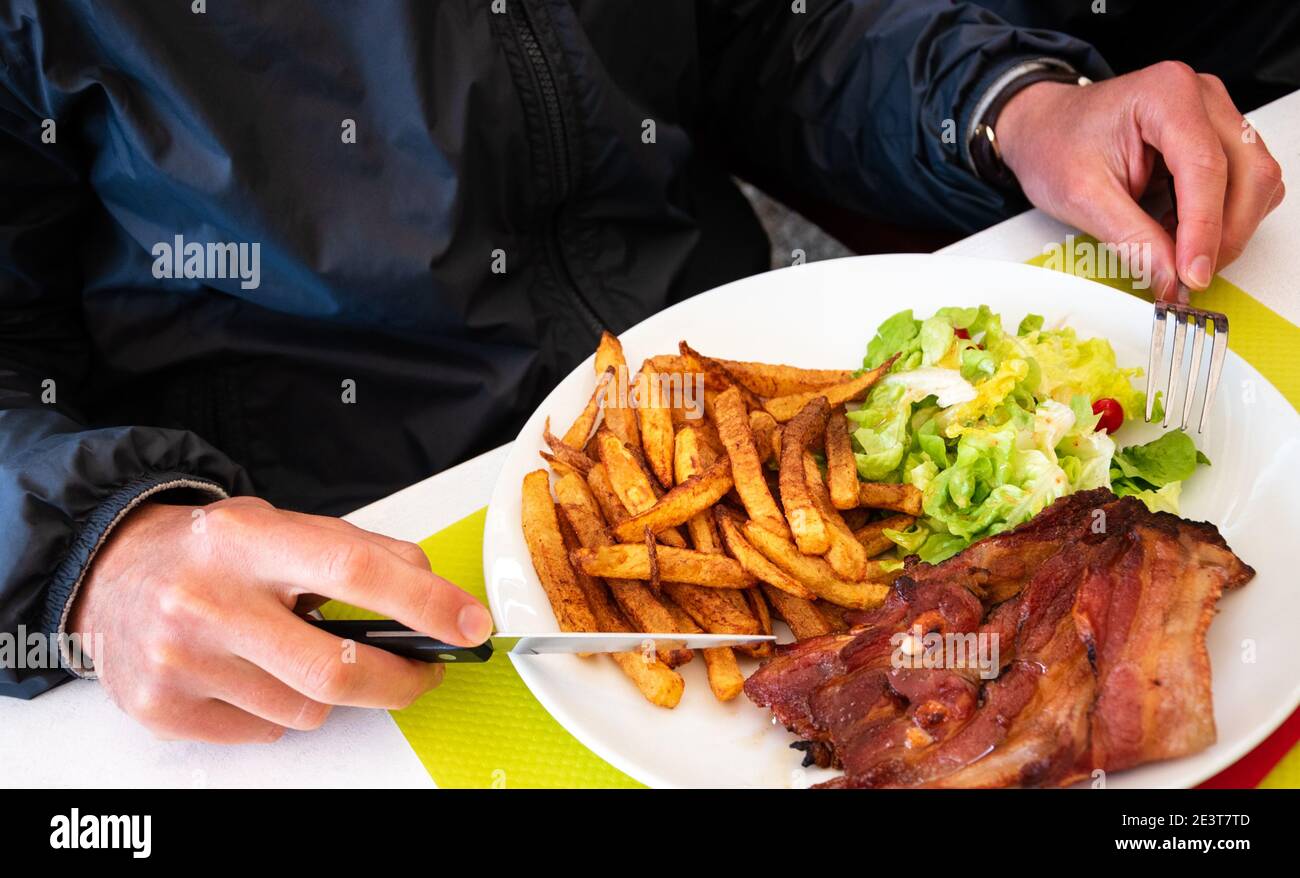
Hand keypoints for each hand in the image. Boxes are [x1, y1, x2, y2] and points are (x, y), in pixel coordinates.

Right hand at [67, 496, 493, 742]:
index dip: (426, 602)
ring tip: (297, 652)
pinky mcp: (164, 709)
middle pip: (336, 667)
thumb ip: (357, 552)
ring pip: (307, 709)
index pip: (355, 571)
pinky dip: (279, 710)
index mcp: (248, 539)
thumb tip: (436, 596)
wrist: (113, 572)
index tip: (471, 624)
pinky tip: (255, 673)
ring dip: (327, 690)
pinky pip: (266, 732)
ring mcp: (181, 660)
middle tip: (423, 671)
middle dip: (400, 680)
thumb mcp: (281, 525)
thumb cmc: (212, 551)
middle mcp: (208, 599)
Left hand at [996, 61, 1284, 300]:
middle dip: (1224, 235)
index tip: (1192, 275)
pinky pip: (1244, 184)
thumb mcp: (1081, 198)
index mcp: (1165, 95)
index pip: (1205, 167)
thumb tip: (1170, 278)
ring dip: (1227, 229)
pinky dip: (1222, 218)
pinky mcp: (1217, 138)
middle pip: (1249, 173)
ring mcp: (1215, 115)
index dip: (1205, 229)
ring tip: (1174, 249)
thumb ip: (1132, 239)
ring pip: (1256, 181)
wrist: (1043, 128)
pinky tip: (1181, 229)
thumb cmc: (1054, 146)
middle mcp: (1202, 97)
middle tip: (1186, 277)